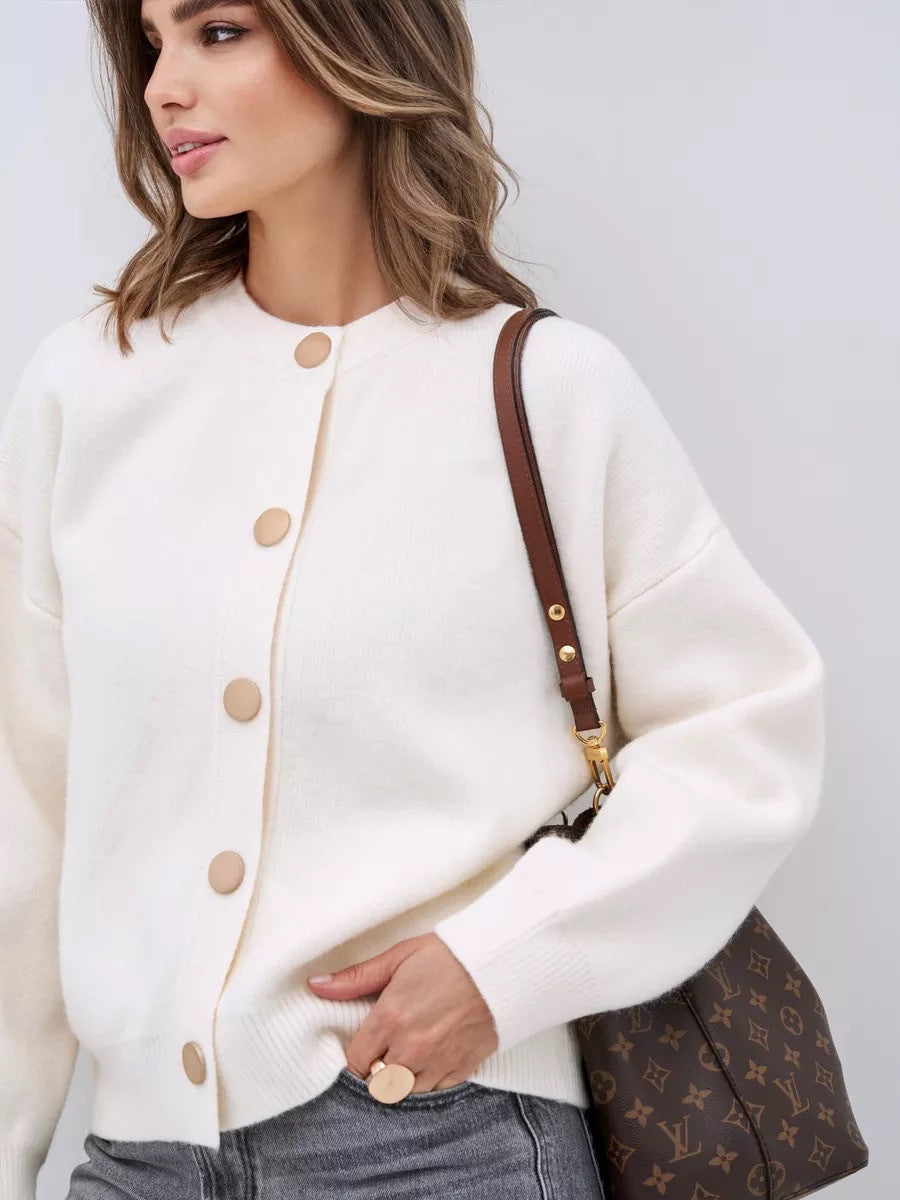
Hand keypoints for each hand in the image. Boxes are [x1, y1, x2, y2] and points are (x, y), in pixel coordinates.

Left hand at [306, 932, 498, 1093]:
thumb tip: (316, 986)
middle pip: (377, 1081)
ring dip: (401, 1076)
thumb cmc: (450, 955)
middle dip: (376, 1067)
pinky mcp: (462, 1068)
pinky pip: (434, 1090)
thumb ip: (356, 977)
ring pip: (404, 1090)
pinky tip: (431, 1056)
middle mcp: (411, 1047)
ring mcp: (438, 1061)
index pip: (355, 1061)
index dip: (356, 1053)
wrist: (502, 963)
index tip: (364, 1042)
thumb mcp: (400, 956)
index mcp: (390, 1018)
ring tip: (408, 1051)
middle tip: (385, 1046)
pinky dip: (428, 1079)